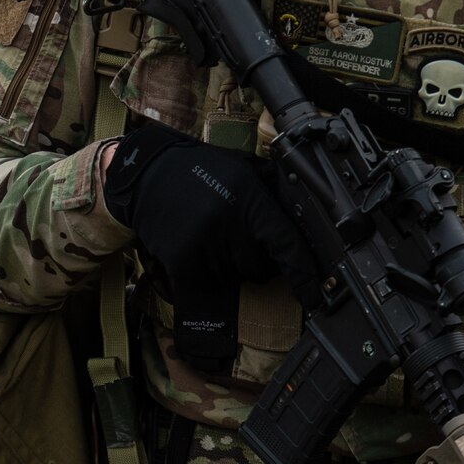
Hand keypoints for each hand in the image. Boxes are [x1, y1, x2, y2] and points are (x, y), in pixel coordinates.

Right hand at [102, 122, 311, 286]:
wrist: (147, 172)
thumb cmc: (200, 168)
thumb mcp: (243, 167)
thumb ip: (274, 186)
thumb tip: (309, 205)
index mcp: (249, 198)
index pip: (285, 244)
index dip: (303, 274)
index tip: (316, 296)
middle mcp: (227, 221)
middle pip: (259, 268)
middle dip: (255, 260)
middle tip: (238, 238)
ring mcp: (202, 242)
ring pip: (233, 277)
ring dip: (228, 265)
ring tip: (211, 236)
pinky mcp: (180, 258)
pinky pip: (207, 283)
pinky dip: (206, 272)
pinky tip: (198, 247)